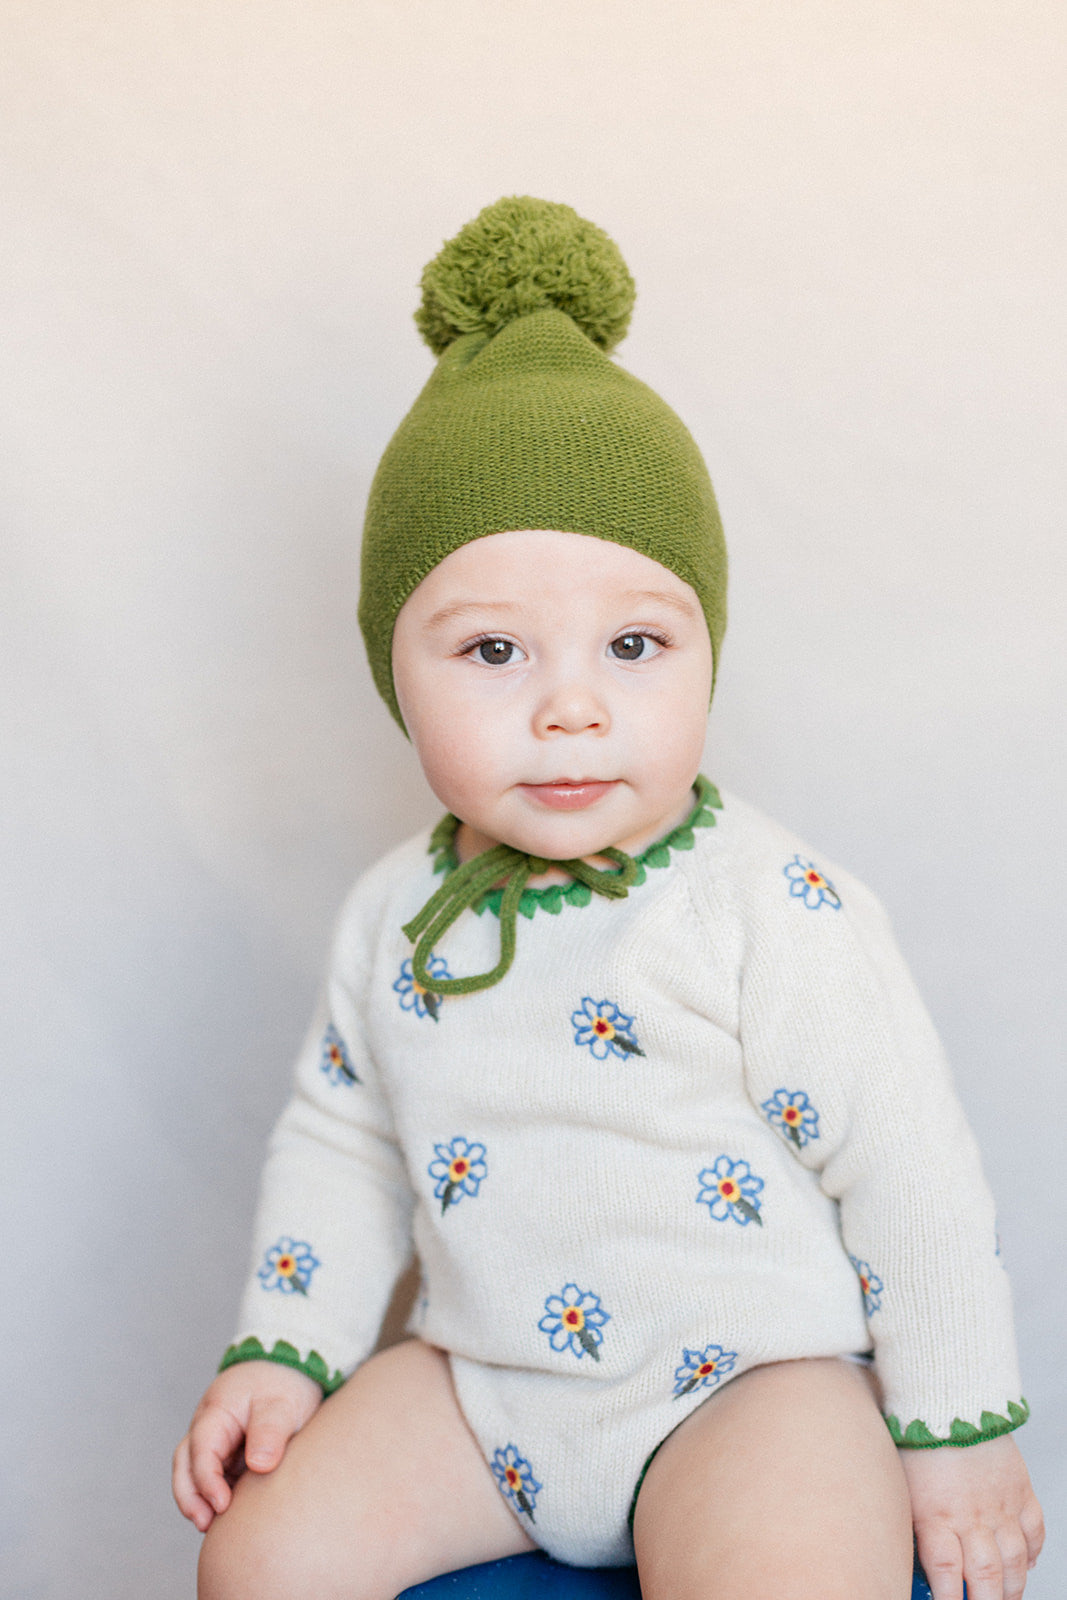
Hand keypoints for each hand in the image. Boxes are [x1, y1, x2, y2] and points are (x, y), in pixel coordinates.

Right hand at [172, 1360, 323, 1530]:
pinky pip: (211, 1476)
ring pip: (192, 1471)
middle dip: (190, 1495)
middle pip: (185, 1462)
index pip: (201, 1448)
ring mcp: (214, 1439)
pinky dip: (213, 1495)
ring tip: (211, 1526)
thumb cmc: (284, 1385)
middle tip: (205, 1523)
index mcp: (218, 1409)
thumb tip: (259, 1465)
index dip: (207, 1479)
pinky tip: (228, 1516)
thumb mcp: (283, 1404)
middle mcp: (208, 1425)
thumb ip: (270, 1432)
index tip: (222, 1504)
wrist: (289, 1369)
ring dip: (197, 1499)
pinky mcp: (224, 1453)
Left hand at [901, 1435, 1043, 1599]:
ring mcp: (999, 1504)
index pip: (947, 1575)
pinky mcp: (1019, 1488)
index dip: (951, 1599)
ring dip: (1013, 1586)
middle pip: (986, 1576)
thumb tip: (904, 1550)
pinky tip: (1025, 1562)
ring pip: (1014, 1561)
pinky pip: (1034, 1530)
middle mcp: (970, 1516)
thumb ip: (908, 1519)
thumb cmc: (915, 1436)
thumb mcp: (900, 1482)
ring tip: (1007, 1597)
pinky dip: (1033, 1551)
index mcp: (935, 1516)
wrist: (948, 1395)